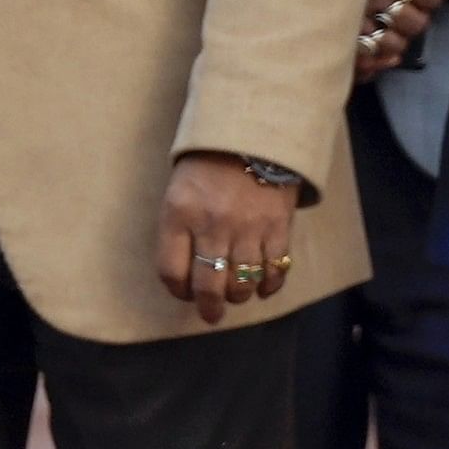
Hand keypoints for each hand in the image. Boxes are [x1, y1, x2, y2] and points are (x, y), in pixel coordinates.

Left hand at [155, 150, 297, 323]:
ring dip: (238, 296)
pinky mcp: (277, 227)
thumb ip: (178, 227)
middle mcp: (212, 225)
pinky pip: (274, 270)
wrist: (253, 133)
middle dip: (209, 308)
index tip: (183, 293)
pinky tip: (263, 287)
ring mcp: (247, 228)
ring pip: (242, 283)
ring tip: (236, 295)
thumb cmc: (208, 163)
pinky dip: (269, 285)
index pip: (170, 270)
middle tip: (211, 315)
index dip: (177, 290)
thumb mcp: (178, 189)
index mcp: (179, 213)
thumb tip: (183, 271)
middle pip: (208, 285)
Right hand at [352, 0, 448, 79]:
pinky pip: (359, 62)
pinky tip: (379, 56)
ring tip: (388, 28)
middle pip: (410, 21)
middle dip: (416, 16)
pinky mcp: (325, 37)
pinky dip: (375, 64)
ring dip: (396, 39)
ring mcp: (343, 21)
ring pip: (388, 44)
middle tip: (406, 7)